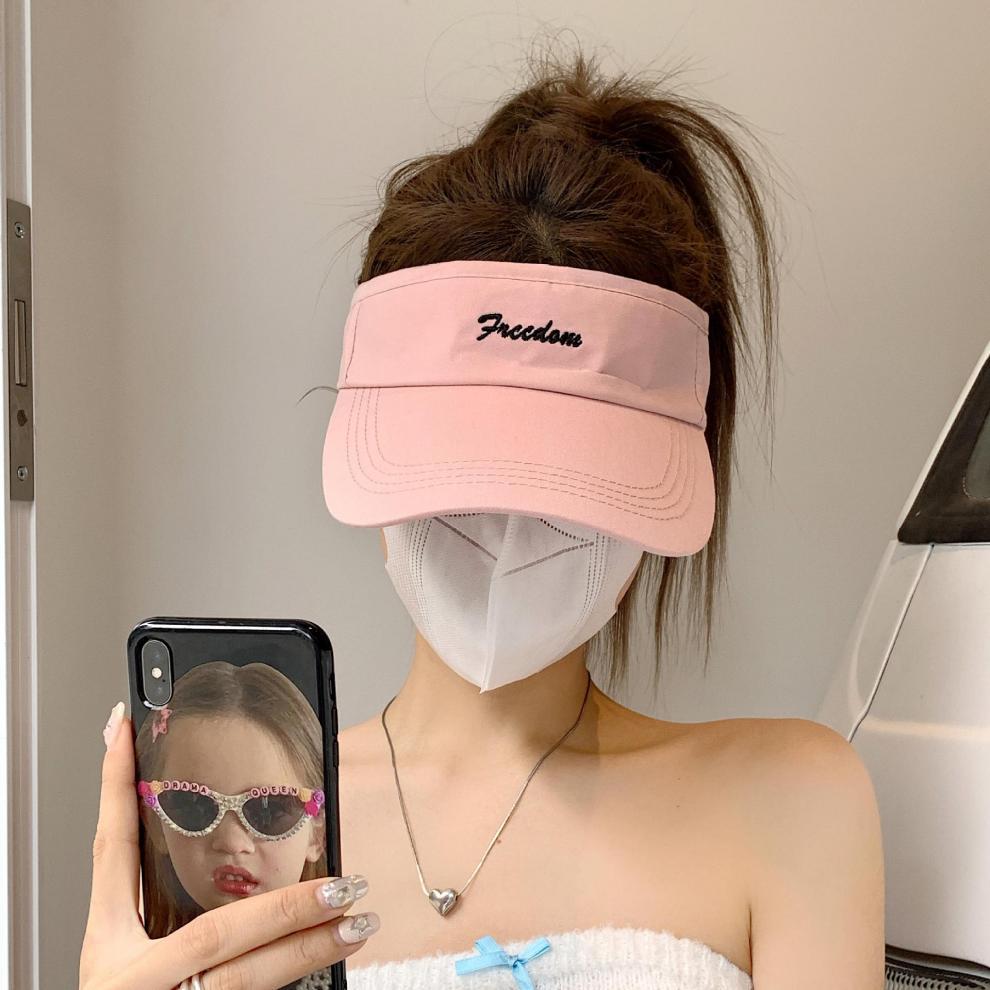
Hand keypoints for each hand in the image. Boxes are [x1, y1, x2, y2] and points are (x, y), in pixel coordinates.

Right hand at [79, 702, 378, 989]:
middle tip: (343, 882)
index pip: (110, 850)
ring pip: (247, 977)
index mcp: (107, 945)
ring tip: (357, 920)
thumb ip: (163, 911)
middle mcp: (127, 979)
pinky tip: (337, 956)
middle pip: (216, 932)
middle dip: (286, 906)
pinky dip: (296, 977)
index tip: (124, 729)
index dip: (114, 787)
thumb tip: (212, 850)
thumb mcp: (126, 959)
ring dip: (309, 947)